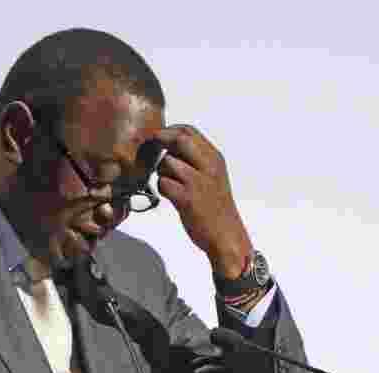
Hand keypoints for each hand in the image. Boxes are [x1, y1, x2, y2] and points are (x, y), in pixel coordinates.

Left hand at [154, 124, 253, 278]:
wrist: (226, 236)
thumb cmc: (216, 208)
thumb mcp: (213, 177)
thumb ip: (196, 161)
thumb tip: (170, 148)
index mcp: (215, 159)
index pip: (189, 131)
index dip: (170, 130)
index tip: (159, 138)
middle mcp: (209, 167)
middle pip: (179, 139)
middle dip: (161, 142)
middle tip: (152, 151)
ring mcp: (198, 182)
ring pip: (167, 162)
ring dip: (160, 171)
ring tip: (168, 183)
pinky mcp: (187, 199)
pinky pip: (163, 183)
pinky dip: (161, 189)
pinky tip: (169, 196)